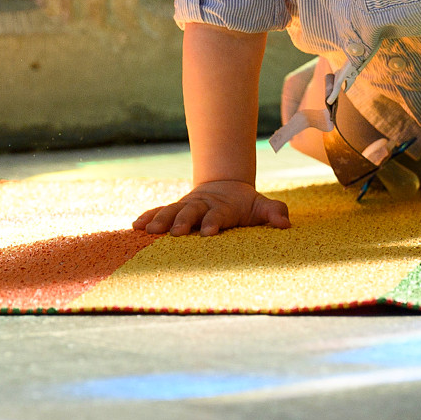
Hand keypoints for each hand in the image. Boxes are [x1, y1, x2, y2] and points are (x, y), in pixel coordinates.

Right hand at [133, 180, 290, 235]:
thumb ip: (273, 212)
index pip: (218, 215)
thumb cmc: (245, 204)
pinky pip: (159, 212)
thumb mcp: (261, 206)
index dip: (213, 222)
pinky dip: (148, 217)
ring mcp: (186, 206)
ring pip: (171, 211)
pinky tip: (135, 227)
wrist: (225, 186)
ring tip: (147, 231)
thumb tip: (285, 223)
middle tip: (173, 233)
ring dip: (159, 220)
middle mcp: (202, 205)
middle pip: (190, 212)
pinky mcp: (175, 209)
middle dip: (181, 221)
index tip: (207, 232)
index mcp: (223, 207)